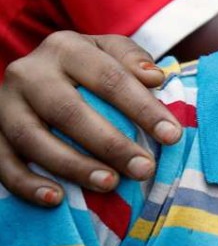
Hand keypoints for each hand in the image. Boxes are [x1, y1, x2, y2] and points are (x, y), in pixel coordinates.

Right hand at [0, 32, 181, 206]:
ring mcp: (5, 104)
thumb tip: (155, 79)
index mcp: (66, 47)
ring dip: (74, 166)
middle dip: (111, 143)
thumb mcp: (109, 51)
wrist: (34, 74)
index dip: (143, 108)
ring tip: (110, 184)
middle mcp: (30, 72)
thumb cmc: (86, 65)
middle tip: (144, 168)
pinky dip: (28, 184)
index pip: (109, 78)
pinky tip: (56, 199)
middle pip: (70, 111)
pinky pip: (3, 163)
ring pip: (34, 139)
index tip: (172, 136)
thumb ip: (133, 60)